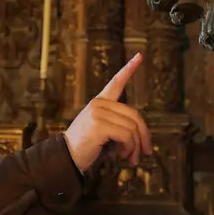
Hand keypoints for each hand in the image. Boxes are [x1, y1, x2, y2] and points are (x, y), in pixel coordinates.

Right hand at [63, 54, 153, 171]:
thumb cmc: (88, 147)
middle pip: (134, 115)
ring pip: (132, 128)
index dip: (129, 69)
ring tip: (131, 157)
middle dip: (144, 136)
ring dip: (135, 146)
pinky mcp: (98, 124)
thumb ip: (122, 125)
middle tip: (146, 152)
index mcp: (100, 102)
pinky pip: (127, 135)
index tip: (139, 56)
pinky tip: (122, 155)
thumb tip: (144, 134)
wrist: (67, 158)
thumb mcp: (106, 132)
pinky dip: (129, 148)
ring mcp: (97, 112)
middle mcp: (98, 103)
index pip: (116, 82)